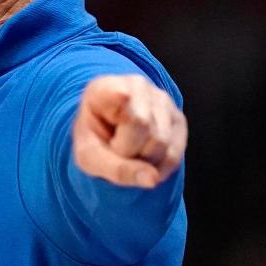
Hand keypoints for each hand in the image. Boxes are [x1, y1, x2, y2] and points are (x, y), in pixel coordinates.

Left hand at [72, 75, 186, 188]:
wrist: (101, 131)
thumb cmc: (93, 138)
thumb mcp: (89, 157)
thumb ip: (116, 169)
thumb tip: (153, 179)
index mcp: (109, 87)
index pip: (134, 119)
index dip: (122, 144)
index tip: (108, 142)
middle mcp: (139, 86)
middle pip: (150, 134)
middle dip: (132, 155)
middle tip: (116, 150)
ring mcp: (161, 99)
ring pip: (164, 144)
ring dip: (146, 163)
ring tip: (129, 152)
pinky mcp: (176, 117)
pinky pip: (175, 153)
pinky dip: (159, 167)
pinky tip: (143, 160)